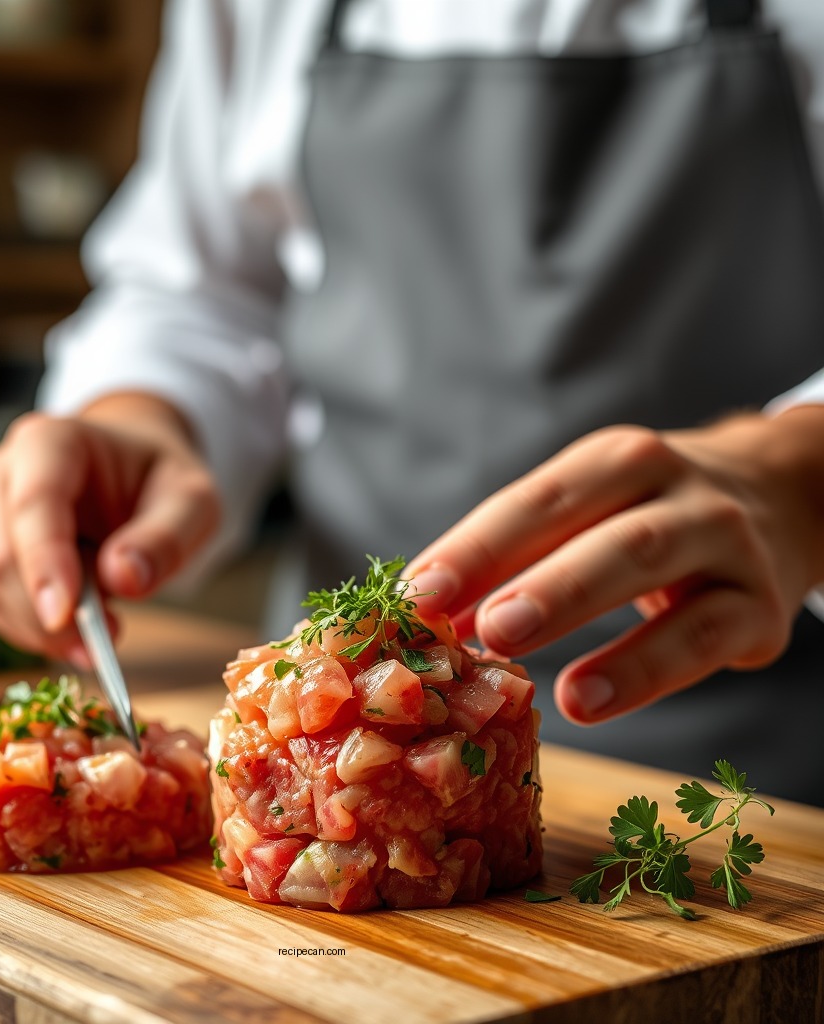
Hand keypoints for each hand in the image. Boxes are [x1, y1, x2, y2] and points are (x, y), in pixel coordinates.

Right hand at [0, 393, 220, 660]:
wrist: (134, 472)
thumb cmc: (160, 480)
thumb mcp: (192, 501)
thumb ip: (166, 537)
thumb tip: (123, 577)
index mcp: (50, 442)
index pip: (35, 503)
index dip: (44, 563)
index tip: (64, 618)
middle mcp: (3, 472)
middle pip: (3, 555)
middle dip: (49, 613)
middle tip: (109, 641)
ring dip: (42, 630)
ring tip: (105, 636)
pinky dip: (33, 633)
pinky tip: (80, 639)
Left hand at [408, 408, 823, 723]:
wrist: (780, 499)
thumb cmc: (647, 517)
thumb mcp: (589, 515)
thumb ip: (517, 558)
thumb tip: (432, 618)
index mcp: (614, 461)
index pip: (534, 502)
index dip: (474, 549)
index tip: (417, 595)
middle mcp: (673, 488)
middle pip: (595, 530)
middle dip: (530, 576)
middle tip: (475, 626)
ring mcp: (725, 541)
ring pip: (650, 570)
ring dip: (581, 615)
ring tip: (523, 665)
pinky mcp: (760, 605)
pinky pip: (701, 638)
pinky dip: (642, 672)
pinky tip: (586, 701)